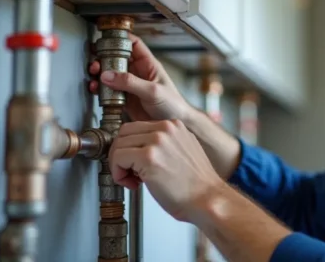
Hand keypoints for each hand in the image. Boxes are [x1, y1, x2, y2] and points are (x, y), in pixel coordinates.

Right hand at [87, 33, 193, 121]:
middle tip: (95, 64)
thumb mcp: (152, 91)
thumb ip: (130, 82)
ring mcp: (130, 86)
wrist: (175, 125)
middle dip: (103, 59)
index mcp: (148, 65)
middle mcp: (138, 73)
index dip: (120, 39)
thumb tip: (107, 75)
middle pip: (117, 59)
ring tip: (93, 77)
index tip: (105, 39)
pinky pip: (109, 91)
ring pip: (110, 74)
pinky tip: (96, 90)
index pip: (134, 44)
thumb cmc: (172, 105)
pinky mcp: (125, 99)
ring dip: (99, 74)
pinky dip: (100, 89)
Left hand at [108, 119, 222, 221]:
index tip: (134, 163)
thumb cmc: (196, 185)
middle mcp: (166, 128)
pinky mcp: (148, 156)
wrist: (207, 199)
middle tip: (131, 173)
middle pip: (124, 133)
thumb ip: (164, 144)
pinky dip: (118, 174)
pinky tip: (133, 184)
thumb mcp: (183, 151)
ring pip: (118, 145)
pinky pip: (117, 158)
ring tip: (134, 180)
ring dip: (119, 165)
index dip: (130, 148)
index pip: (136, 127)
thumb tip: (141, 147)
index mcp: (174, 125)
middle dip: (121, 154)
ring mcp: (157, 140)